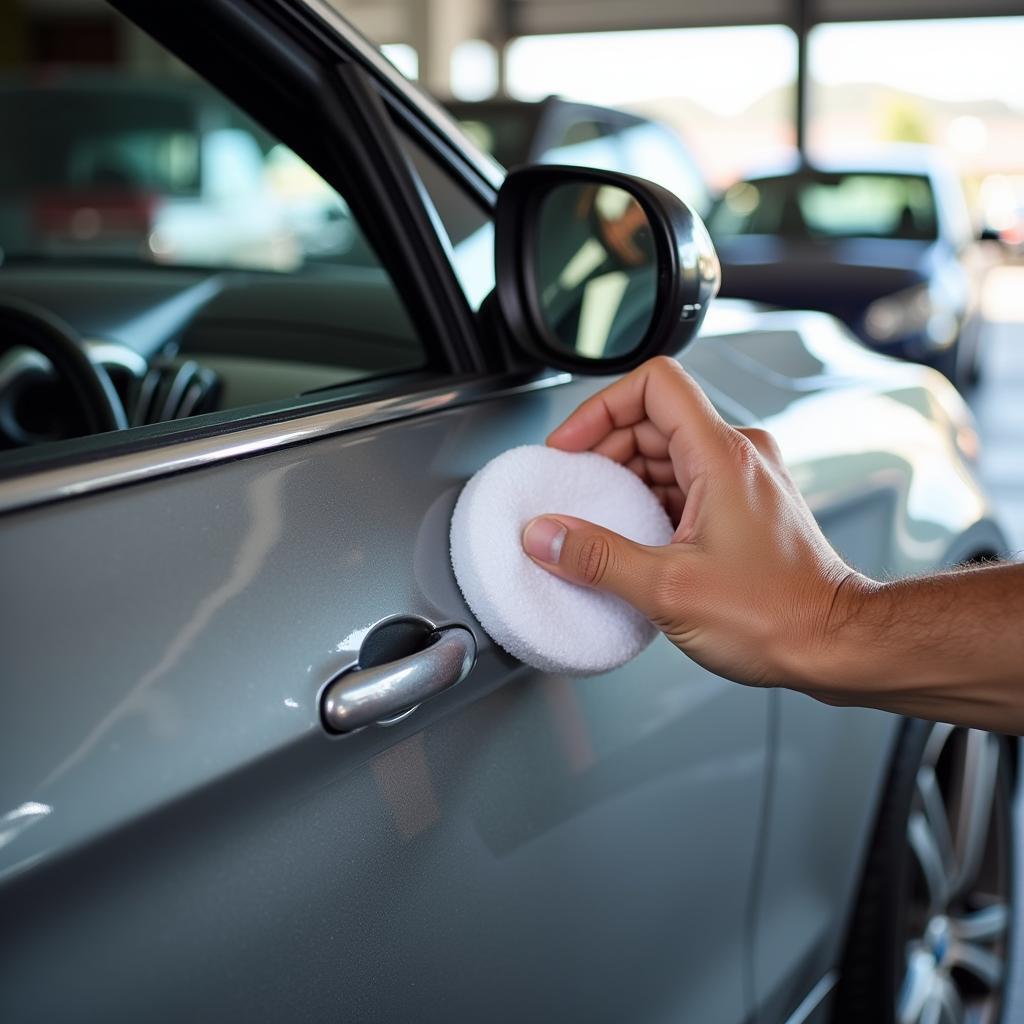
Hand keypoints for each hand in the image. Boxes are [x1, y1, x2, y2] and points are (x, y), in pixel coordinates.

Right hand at [521, 356, 865, 686]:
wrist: (833, 644)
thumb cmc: (776, 615)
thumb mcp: (668, 589)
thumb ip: (596, 557)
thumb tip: (544, 537)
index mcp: (721, 456)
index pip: (654, 384)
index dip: (600, 407)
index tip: (571, 446)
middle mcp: (737, 456)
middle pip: (652, 418)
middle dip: (602, 450)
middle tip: (570, 491)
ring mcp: (742, 479)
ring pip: (665, 451)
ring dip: (622, 479)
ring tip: (593, 519)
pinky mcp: (742, 505)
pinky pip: (683, 481)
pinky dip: (647, 500)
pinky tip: (628, 537)